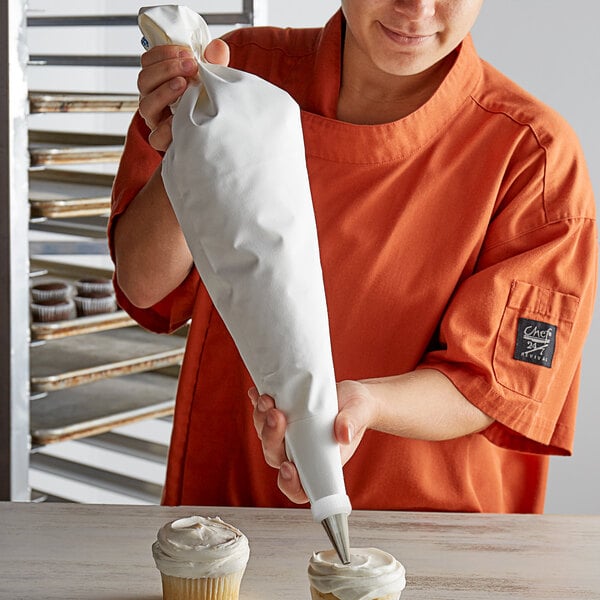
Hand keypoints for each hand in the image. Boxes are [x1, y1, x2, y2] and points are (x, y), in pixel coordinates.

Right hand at [137, 39, 229, 150]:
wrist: (217, 133)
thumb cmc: (208, 101)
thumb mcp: (211, 78)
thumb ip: (213, 61)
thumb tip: (217, 47)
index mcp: (159, 81)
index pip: (148, 62)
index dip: (162, 53)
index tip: (186, 52)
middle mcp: (153, 99)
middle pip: (144, 80)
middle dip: (166, 69)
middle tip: (190, 65)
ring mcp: (156, 120)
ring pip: (146, 105)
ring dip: (164, 92)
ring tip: (184, 85)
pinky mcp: (163, 141)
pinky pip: (156, 136)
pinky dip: (166, 127)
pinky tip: (179, 118)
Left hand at [248, 380, 375, 503]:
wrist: (350, 395)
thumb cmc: (357, 412)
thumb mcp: (359, 413)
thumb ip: (352, 423)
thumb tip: (344, 433)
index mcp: (318, 464)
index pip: (299, 488)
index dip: (289, 483)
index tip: (288, 467)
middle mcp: (298, 453)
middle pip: (275, 455)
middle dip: (271, 437)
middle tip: (276, 415)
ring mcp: (287, 436)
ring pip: (265, 435)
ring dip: (261, 419)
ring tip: (266, 399)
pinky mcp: (280, 417)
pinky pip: (263, 414)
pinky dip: (258, 404)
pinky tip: (257, 392)